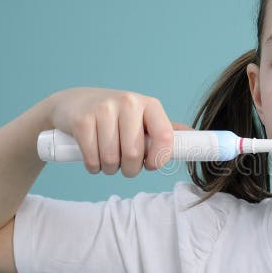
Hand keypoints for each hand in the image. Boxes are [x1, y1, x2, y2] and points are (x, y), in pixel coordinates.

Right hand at [48, 87, 193, 176]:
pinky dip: (93, 167)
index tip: (150, 165)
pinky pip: (92, 158)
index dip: (159, 159)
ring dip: (110, 169)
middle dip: (130, 170)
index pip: (165, 136)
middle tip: (125, 166)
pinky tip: (94, 159)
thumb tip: (196, 137)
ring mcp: (104, 109)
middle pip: (135, 153)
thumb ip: (167, 129)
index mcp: (150, 104)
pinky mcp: (82, 120)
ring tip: (108, 161)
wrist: (75, 103)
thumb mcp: (143, 118)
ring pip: (112, 158)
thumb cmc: (116, 117)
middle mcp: (129, 102)